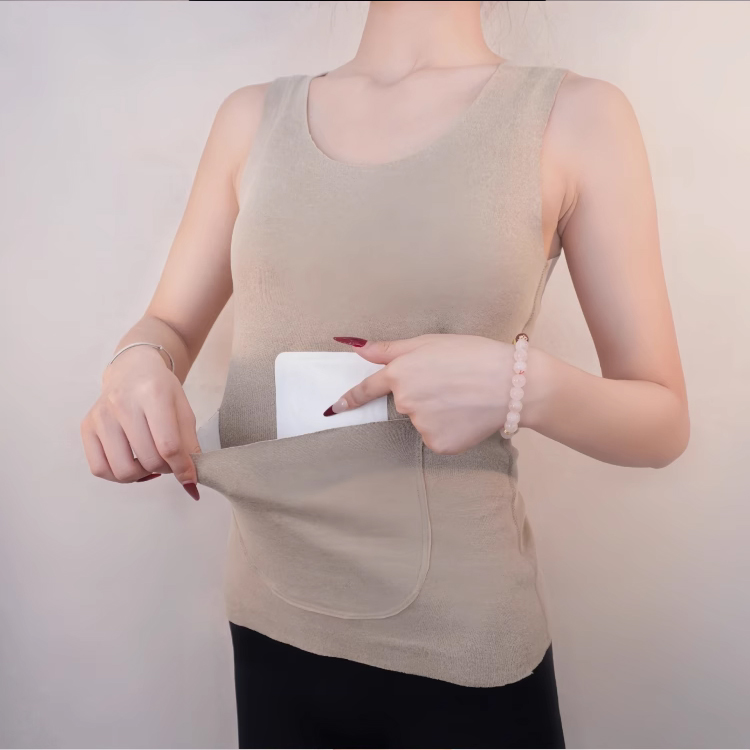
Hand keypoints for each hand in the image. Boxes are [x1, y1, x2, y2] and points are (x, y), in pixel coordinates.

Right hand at [80, 345, 201, 498]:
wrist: (133, 370)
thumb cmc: (161, 390)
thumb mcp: (184, 410)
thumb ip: (190, 445)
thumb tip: (191, 481)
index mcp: (153, 394)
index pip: (169, 445)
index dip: (182, 468)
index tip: (189, 477)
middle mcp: (122, 403)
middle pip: (148, 460)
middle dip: (165, 469)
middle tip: (169, 461)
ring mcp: (101, 416)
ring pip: (123, 470)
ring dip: (142, 474)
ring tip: (150, 461)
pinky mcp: (87, 427)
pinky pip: (99, 469)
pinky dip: (117, 475)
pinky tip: (131, 462)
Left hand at [324, 334, 519, 454]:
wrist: (511, 384)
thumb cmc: (473, 354)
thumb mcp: (430, 342)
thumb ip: (390, 349)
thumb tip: (355, 347)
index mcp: (400, 373)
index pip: (368, 389)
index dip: (350, 398)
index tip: (334, 408)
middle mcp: (404, 401)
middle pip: (405, 403)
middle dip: (423, 394)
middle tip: (453, 383)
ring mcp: (420, 425)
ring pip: (422, 421)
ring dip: (438, 413)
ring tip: (464, 398)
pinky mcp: (438, 444)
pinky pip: (437, 438)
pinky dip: (450, 430)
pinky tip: (467, 416)